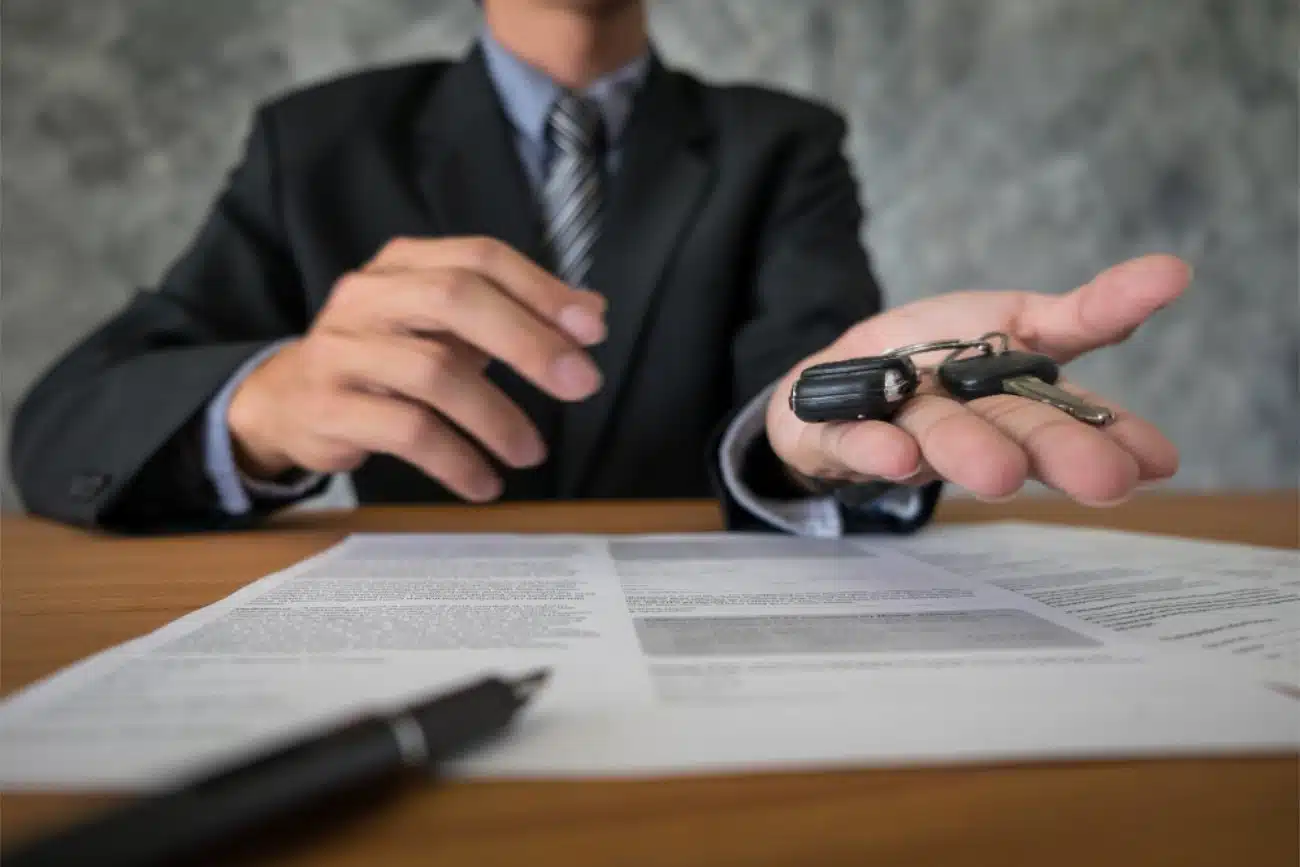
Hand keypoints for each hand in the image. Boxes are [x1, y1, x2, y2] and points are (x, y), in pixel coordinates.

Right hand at [228, 237, 606, 501]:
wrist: (285, 401)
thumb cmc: (383, 359)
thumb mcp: (444, 328)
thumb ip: (513, 314)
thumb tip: (591, 314)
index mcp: (403, 264)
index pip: (479, 258)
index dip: (540, 290)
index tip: (592, 330)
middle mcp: (368, 295)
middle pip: (455, 299)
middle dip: (528, 342)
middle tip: (581, 385)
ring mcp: (342, 349)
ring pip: (433, 372)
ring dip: (496, 417)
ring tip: (531, 453)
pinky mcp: (329, 406)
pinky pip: (406, 431)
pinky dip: (456, 460)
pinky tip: (484, 482)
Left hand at [767, 254, 1186, 504]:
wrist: (834, 385)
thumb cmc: (934, 358)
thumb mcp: (1016, 320)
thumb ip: (1087, 313)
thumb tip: (1175, 273)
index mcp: (1014, 408)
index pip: (1072, 418)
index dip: (1114, 438)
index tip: (1160, 462)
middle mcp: (966, 429)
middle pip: (1015, 436)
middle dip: (1057, 454)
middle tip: (1104, 480)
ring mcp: (902, 434)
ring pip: (940, 441)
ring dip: (970, 454)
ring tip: (1000, 473)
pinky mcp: (838, 435)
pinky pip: (852, 442)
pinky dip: (873, 450)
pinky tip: (896, 457)